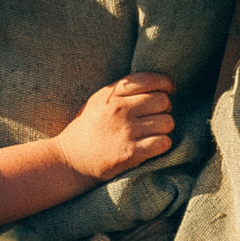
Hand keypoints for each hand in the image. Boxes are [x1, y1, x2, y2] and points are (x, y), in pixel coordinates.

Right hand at [50, 73, 175, 180]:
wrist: (70, 161)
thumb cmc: (86, 129)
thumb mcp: (98, 101)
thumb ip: (122, 91)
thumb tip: (156, 85)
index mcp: (111, 94)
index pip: (149, 80)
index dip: (165, 83)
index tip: (169, 90)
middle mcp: (119, 110)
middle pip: (162, 101)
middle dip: (164, 109)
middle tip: (156, 116)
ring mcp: (126, 131)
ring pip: (167, 122)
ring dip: (164, 128)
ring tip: (153, 132)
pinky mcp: (131, 153)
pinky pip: (163, 142)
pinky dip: (162, 144)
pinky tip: (152, 145)